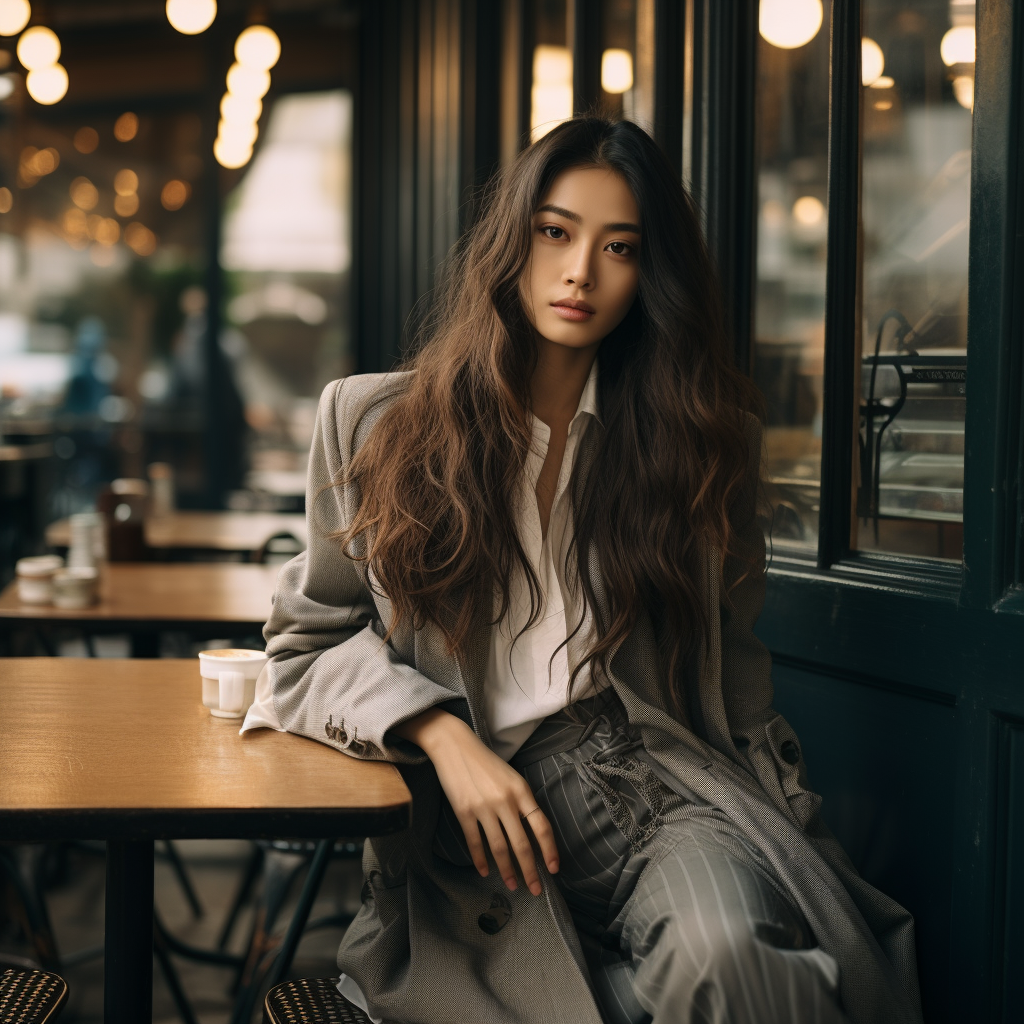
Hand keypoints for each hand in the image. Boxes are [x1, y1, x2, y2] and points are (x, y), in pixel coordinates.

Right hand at [393, 708, 558, 894]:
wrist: (455, 746)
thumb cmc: (486, 763)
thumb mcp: (511, 778)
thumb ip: (522, 803)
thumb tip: (532, 834)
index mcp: (521, 790)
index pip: (542, 826)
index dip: (550, 850)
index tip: (553, 869)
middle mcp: (505, 800)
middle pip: (522, 844)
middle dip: (530, 871)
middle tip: (536, 890)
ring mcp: (484, 807)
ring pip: (499, 848)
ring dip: (507, 871)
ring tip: (512, 885)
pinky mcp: (464, 811)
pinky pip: (475, 842)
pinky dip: (480, 860)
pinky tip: (484, 872)